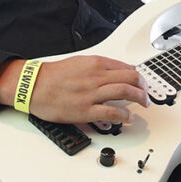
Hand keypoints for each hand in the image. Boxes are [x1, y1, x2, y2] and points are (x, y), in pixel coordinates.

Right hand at [0, 55, 148, 123]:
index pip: (126, 67)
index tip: (141, 82)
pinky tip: (128, 118)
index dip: (138, 76)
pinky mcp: (86, 110)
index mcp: (95, 63)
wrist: (34, 85)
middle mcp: (97, 76)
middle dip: (144, 86)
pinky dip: (125, 115)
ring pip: (126, 91)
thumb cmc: (52, 76)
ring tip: (144, 104)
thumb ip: (97, 68)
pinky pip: (113, 112)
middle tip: (147, 94)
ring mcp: (92, 93)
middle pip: (131, 77)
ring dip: (140, 98)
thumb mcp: (78, 63)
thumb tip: (113, 73)